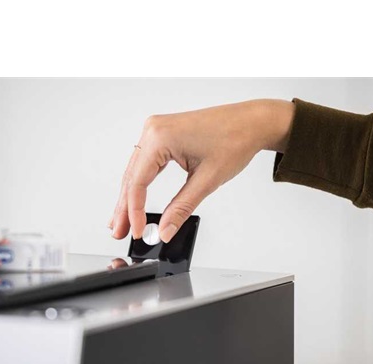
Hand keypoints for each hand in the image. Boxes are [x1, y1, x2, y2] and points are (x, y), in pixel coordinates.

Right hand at [110, 99, 294, 241]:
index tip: (138, 231)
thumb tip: (164, 230)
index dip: (135, 212)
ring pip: (136, 171)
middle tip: (120, 231)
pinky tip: (135, 199)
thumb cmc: (235, 139)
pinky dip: (141, 183)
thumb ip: (180, 208)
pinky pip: (146, 163)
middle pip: (132, 177)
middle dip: (126, 208)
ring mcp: (157, 130)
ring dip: (130, 197)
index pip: (138, 182)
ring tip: (123, 221)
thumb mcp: (206, 180)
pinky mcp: (163, 135)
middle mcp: (153, 130)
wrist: (252, 122)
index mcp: (160, 136)